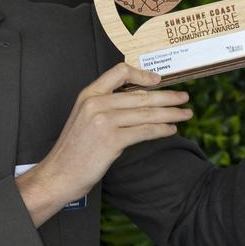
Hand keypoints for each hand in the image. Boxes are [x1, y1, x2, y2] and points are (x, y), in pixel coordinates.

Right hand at [16, 63, 192, 226]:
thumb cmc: (72, 150)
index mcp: (88, 94)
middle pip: (140, 95)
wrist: (59, 173)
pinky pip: (144, 131)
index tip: (157, 80)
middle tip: (183, 97)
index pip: (119, 72)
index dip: (142, 74)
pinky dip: (161, 130)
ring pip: (146, 113)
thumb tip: (135, 103)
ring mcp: (104, 121)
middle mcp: (96, 103)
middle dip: (167, 96)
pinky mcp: (112, 139)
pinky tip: (171, 130)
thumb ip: (104, 106)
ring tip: (185, 113)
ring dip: (170, 113)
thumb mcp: (83, 118)